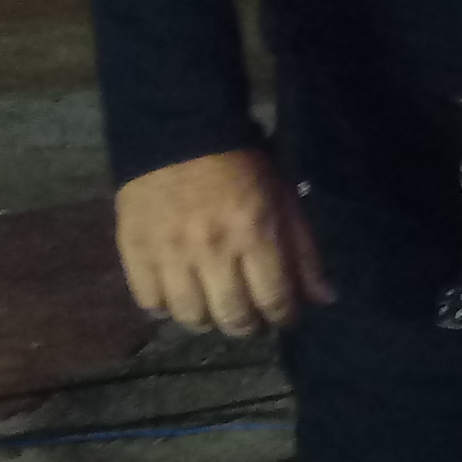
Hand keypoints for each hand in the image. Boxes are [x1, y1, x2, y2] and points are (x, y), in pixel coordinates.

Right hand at [113, 147, 333, 337]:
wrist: (178, 134)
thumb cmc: (242, 165)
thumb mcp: (285, 199)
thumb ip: (304, 252)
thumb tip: (325, 298)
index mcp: (255, 235)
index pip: (275, 301)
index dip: (284, 318)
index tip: (285, 318)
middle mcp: (213, 252)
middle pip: (233, 318)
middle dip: (249, 327)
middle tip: (252, 319)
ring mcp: (170, 255)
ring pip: (191, 317)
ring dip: (209, 322)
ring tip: (215, 310)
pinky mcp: (135, 252)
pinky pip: (150, 303)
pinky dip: (166, 309)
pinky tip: (178, 297)